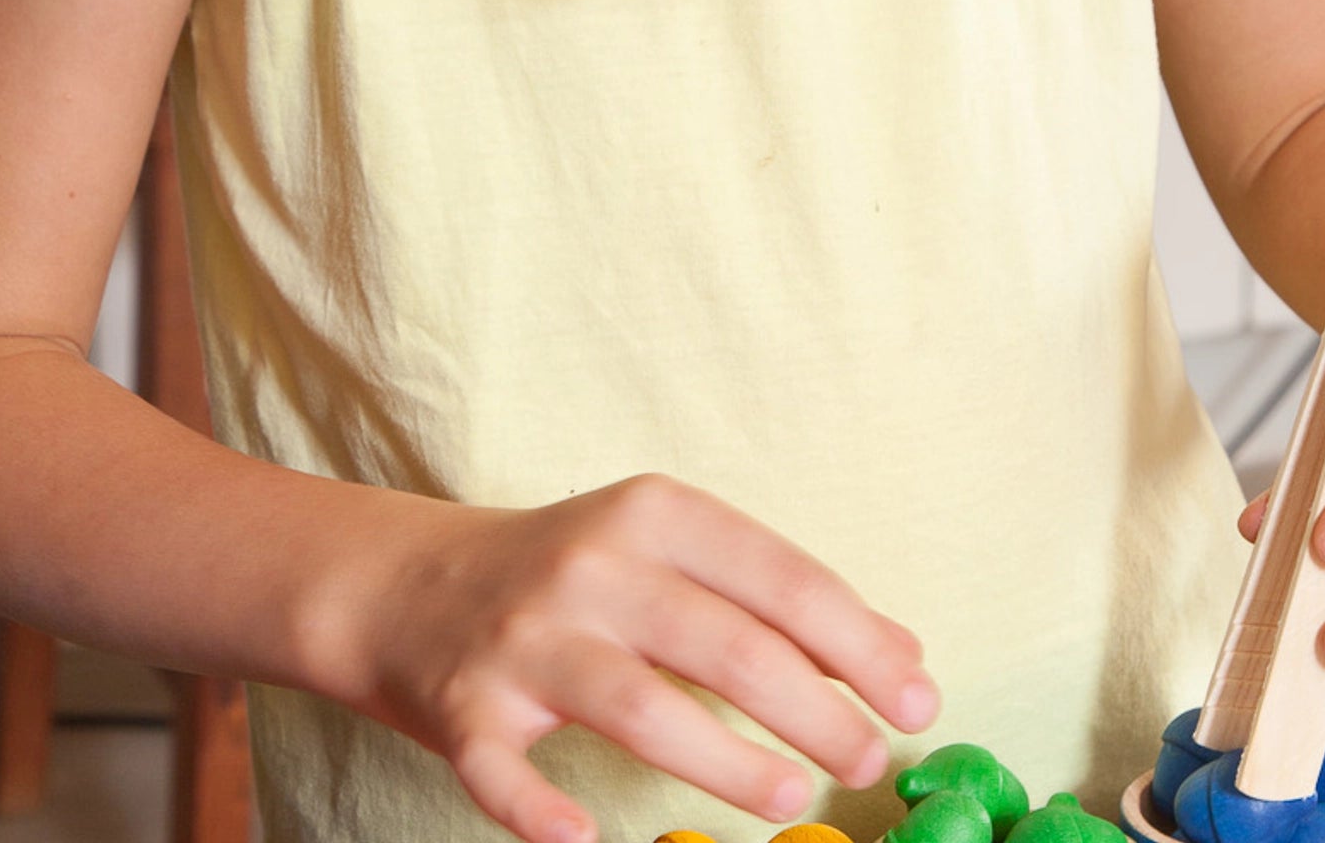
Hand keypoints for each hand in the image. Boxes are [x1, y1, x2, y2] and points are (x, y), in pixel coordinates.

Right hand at [330, 473, 938, 842]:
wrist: (406, 582)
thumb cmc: (571, 573)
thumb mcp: (672, 552)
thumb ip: (778, 595)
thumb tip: (902, 653)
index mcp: (655, 514)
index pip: (780, 579)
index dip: (860, 643)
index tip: (918, 697)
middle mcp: (593, 566)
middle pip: (726, 643)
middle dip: (815, 710)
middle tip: (870, 759)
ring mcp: (525, 639)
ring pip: (642, 708)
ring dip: (726, 763)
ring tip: (793, 798)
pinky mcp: (464, 709)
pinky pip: (508, 773)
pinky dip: (546, 815)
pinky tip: (592, 842)